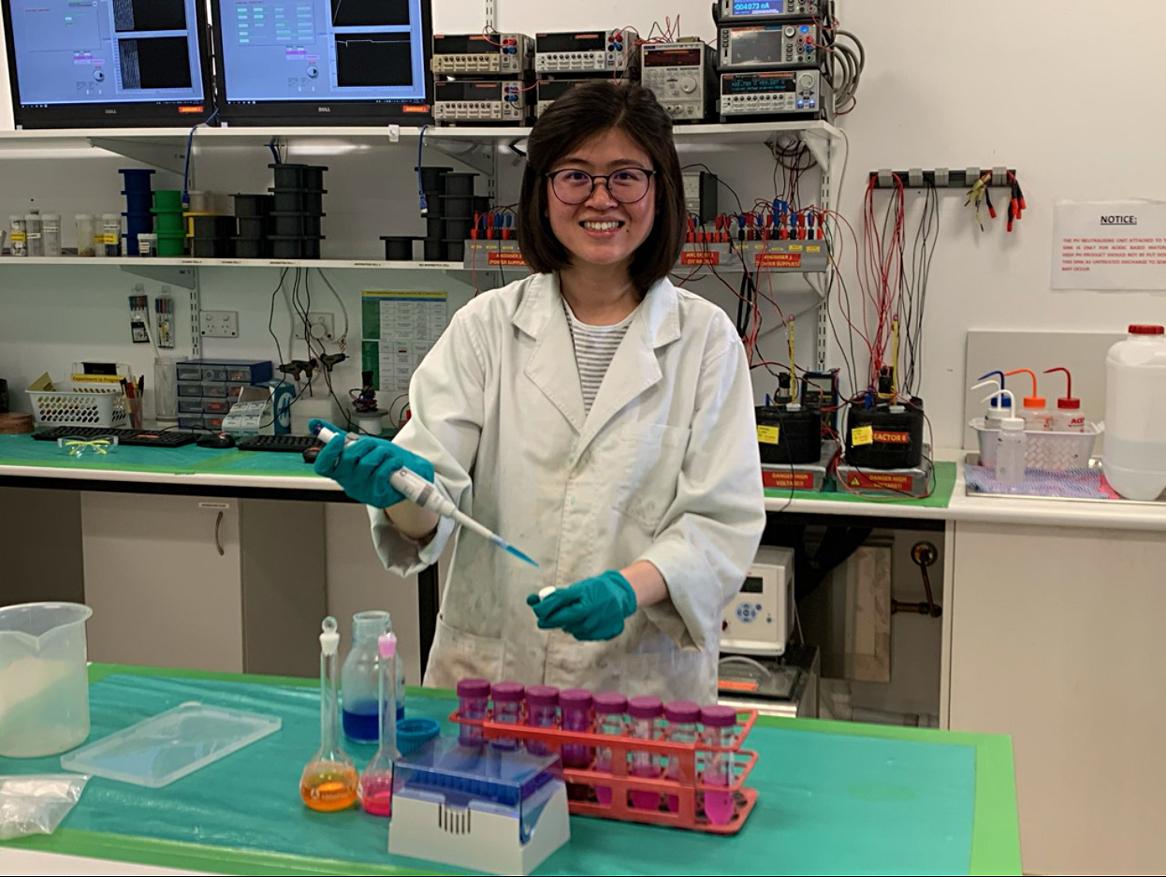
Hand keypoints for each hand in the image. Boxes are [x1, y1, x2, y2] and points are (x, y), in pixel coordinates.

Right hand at [309, 418, 434, 508]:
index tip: (338, 438)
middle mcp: (348, 483)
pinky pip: (381, 473)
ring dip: (381, 453)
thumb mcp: (358, 445)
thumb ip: (336, 435)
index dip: (328, 452)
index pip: (323, 466)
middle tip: (374, 444)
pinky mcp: (378, 496)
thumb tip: (314, 424)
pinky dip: (391, 463)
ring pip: (367, 463)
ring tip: (387, 455)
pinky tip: (395, 463)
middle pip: (348, 459)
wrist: (408, 471)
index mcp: (339, 472)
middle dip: (364, 445)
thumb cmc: (381, 459)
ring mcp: (363, 491)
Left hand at [526, 570, 636, 640]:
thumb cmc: (596, 589)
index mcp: (584, 602)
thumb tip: (531, 600)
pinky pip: (585, 635)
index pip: (558, 610)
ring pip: (573, 630)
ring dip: (569, 624)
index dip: (544, 611)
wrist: (622, 594)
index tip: (538, 611)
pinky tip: (586, 620)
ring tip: (575, 613)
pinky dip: (581, 628)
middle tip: (547, 617)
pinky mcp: (605, 634)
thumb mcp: (577, 589)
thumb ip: (555, 597)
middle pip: (564, 623)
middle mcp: (591, 616)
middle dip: (552, 620)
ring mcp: (599, 627)